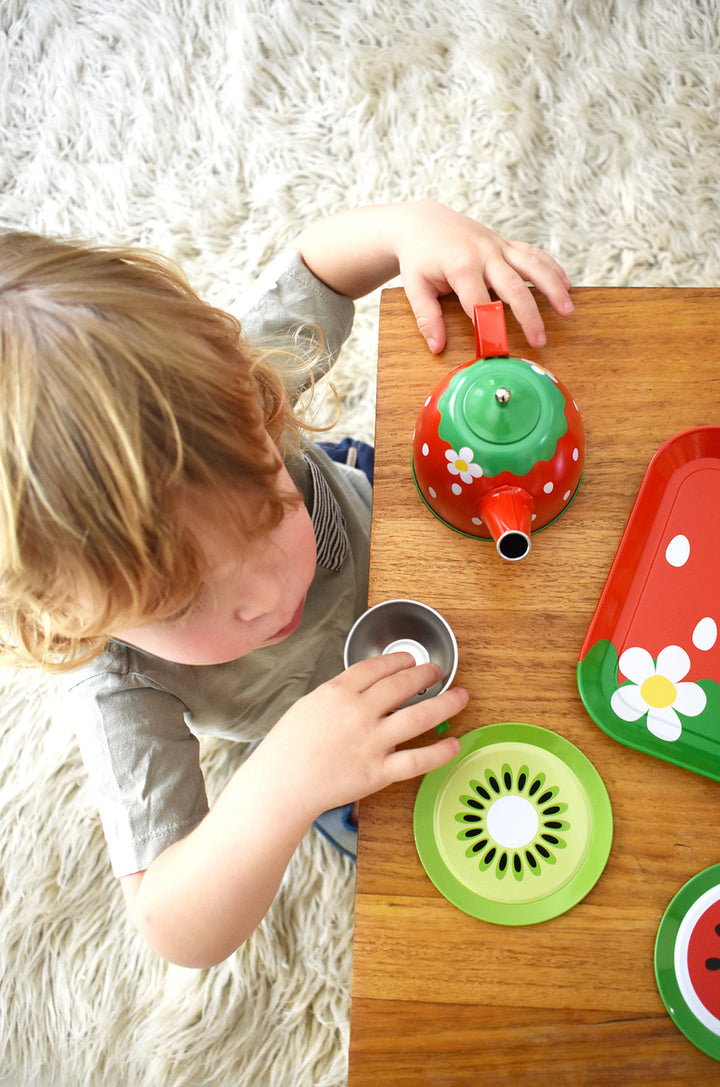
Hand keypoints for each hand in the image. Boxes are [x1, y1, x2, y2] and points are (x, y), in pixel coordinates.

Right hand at [264, 652, 467, 820]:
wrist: (281, 785)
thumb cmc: (288, 747)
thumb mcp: (309, 704)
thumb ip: (340, 694)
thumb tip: (366, 687)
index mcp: (338, 692)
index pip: (378, 667)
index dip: (399, 661)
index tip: (410, 660)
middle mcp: (359, 712)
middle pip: (402, 685)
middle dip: (426, 675)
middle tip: (438, 672)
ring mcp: (371, 742)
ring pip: (419, 717)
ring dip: (446, 704)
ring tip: (461, 696)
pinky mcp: (378, 772)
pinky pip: (417, 760)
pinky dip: (440, 752)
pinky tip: (454, 743)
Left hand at [395, 201, 573, 352]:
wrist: (423, 222)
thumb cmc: (419, 257)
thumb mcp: (415, 287)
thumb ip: (427, 318)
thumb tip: (437, 347)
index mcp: (461, 266)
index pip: (479, 304)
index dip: (489, 329)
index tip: (499, 350)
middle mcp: (484, 254)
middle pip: (513, 287)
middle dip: (528, 315)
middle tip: (540, 340)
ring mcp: (497, 246)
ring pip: (532, 265)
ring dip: (552, 287)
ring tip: (568, 309)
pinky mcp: (504, 242)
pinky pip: (532, 253)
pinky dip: (551, 267)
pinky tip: (566, 283)